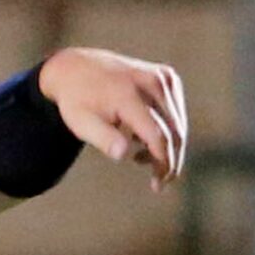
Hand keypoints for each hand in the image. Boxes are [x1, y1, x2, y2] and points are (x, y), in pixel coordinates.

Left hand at [37, 48, 186, 189]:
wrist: (76, 69)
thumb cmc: (77, 102)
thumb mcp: (81, 122)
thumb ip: (102, 138)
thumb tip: (123, 155)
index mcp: (127, 95)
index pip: (157, 135)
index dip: (163, 163)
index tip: (158, 185)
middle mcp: (150, 82)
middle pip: (174, 131)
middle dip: (169, 160)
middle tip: (158, 182)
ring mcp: (161, 77)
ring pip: (177, 123)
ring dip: (168, 147)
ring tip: (140, 157)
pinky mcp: (167, 76)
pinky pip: (175, 111)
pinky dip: (167, 129)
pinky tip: (142, 137)